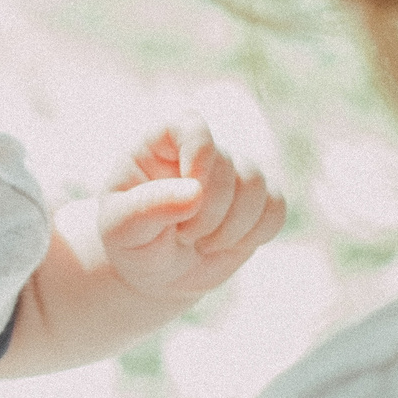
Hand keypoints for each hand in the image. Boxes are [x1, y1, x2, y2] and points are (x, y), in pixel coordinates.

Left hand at [92, 117, 285, 301]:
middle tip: (183, 237)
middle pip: (227, 164)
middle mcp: (198, 152)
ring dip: (232, 226)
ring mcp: (230, 173)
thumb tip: (194, 191)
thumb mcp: (122, 231)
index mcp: (158, 145)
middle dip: (210, 212)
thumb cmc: (132, 245)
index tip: (191, 190)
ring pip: (256, 184)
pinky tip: (226, 245)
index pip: (190, 123)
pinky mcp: (256, 201)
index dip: (199, 152)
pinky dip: (256, 234)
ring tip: (202, 244)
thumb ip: (147, 208)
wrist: (156, 274)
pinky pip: (276, 207)